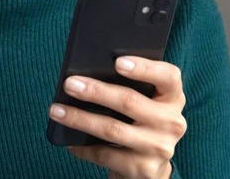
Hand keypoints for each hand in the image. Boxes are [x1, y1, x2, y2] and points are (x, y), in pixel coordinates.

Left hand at [48, 57, 186, 178]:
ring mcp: (159, 148)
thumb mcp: (143, 104)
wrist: (148, 169)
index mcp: (172, 98)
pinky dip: (83, 148)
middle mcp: (172, 122)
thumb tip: (86, 75)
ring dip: (80, 119)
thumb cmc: (138, 123)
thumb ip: (128, 87)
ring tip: (57, 110)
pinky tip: (69, 141)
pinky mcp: (144, 169)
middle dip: (95, 91)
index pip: (168, 76)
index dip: (144, 68)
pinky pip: (105, 155)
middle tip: (70, 84)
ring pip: (113, 129)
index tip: (117, 62)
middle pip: (130, 102)